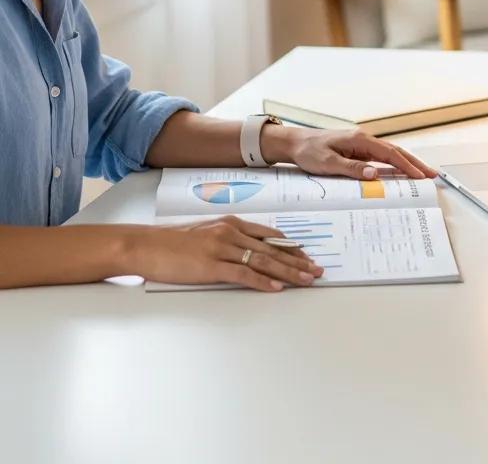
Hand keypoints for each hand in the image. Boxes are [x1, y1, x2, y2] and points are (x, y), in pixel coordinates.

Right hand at [126, 216, 324, 292]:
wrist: (146, 245)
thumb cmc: (173, 242)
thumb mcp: (207, 233)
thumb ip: (229, 239)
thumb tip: (248, 251)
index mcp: (232, 224)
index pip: (270, 236)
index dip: (291, 248)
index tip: (307, 256)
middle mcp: (232, 233)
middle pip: (273, 250)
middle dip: (298, 261)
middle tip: (316, 270)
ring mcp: (222, 249)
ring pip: (264, 261)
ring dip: (288, 272)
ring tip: (306, 280)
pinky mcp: (212, 266)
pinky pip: (243, 274)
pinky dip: (262, 281)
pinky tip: (276, 287)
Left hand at [278, 129, 438, 180]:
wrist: (294, 143)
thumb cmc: (308, 152)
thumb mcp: (327, 163)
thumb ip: (352, 168)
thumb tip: (374, 174)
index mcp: (359, 140)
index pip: (389, 154)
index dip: (406, 165)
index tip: (420, 176)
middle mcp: (364, 139)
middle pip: (395, 151)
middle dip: (414, 163)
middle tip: (431, 175)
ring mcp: (361, 143)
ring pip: (390, 153)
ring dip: (406, 163)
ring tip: (422, 174)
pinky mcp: (357, 149)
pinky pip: (381, 156)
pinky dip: (394, 163)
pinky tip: (400, 170)